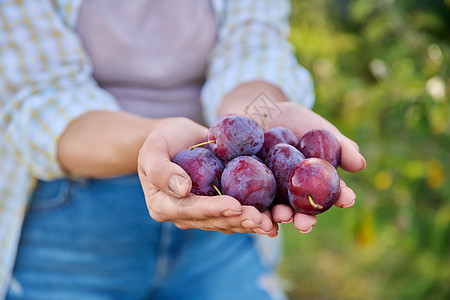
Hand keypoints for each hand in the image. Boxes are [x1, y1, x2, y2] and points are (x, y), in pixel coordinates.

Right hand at [138, 117, 277, 235]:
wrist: (175, 139)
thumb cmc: (161, 141)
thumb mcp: (153, 149)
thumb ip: (161, 170)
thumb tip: (183, 189)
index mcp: (165, 206)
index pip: (191, 210)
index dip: (213, 209)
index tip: (234, 205)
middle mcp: (185, 216)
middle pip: (214, 221)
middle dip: (239, 220)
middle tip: (262, 219)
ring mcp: (204, 213)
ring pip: (229, 222)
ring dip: (252, 223)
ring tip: (272, 222)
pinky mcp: (220, 205)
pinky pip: (238, 213)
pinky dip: (257, 215)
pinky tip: (275, 216)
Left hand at [261, 102, 365, 232]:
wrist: (259, 110)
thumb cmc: (295, 121)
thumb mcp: (319, 129)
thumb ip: (340, 146)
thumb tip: (360, 164)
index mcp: (314, 184)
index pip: (330, 194)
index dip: (339, 198)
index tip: (347, 199)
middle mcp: (293, 194)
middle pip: (301, 211)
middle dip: (304, 220)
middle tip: (305, 224)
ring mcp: (268, 193)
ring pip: (273, 210)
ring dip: (278, 218)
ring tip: (281, 217)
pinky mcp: (244, 189)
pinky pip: (248, 201)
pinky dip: (250, 208)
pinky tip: (252, 211)